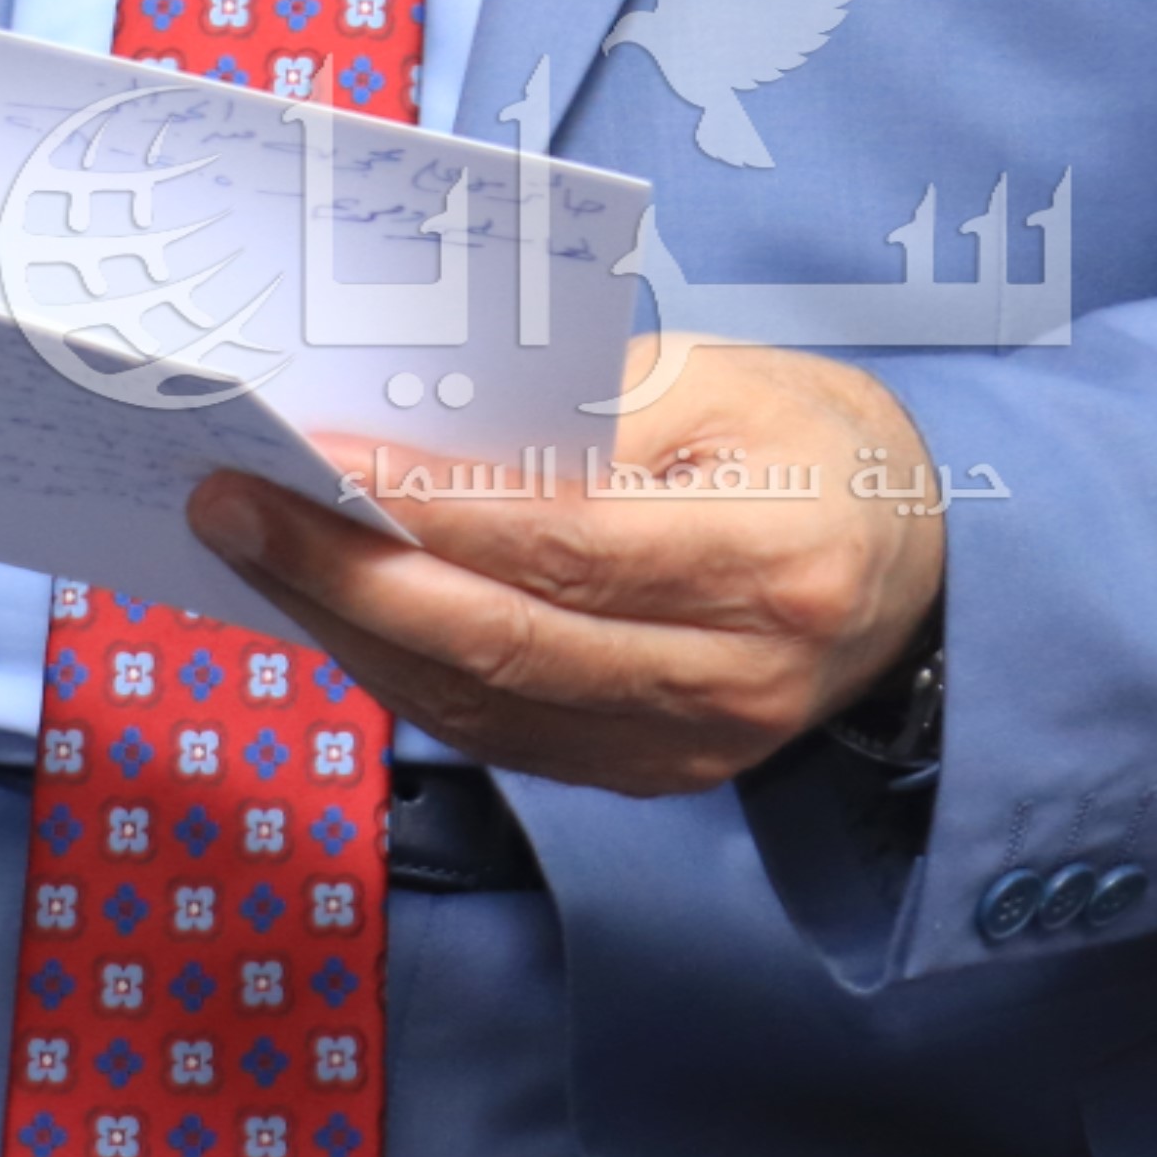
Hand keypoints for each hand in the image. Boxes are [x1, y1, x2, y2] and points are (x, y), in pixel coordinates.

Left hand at [188, 339, 945, 798]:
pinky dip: (402, 671)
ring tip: (251, 546)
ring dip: (349, 629)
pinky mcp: (651, 777)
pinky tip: (333, 608)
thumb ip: (587, 408)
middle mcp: (733, 678)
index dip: (430, 508)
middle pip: (504, 642)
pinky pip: (499, 732)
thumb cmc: (823, 448)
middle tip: (229, 503)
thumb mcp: (735, 378)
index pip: (567, 543)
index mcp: (772, 556)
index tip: (311, 452)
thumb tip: (422, 427)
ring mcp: (690, 748)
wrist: (927, 577)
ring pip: (482, 704)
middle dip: (346, 575)